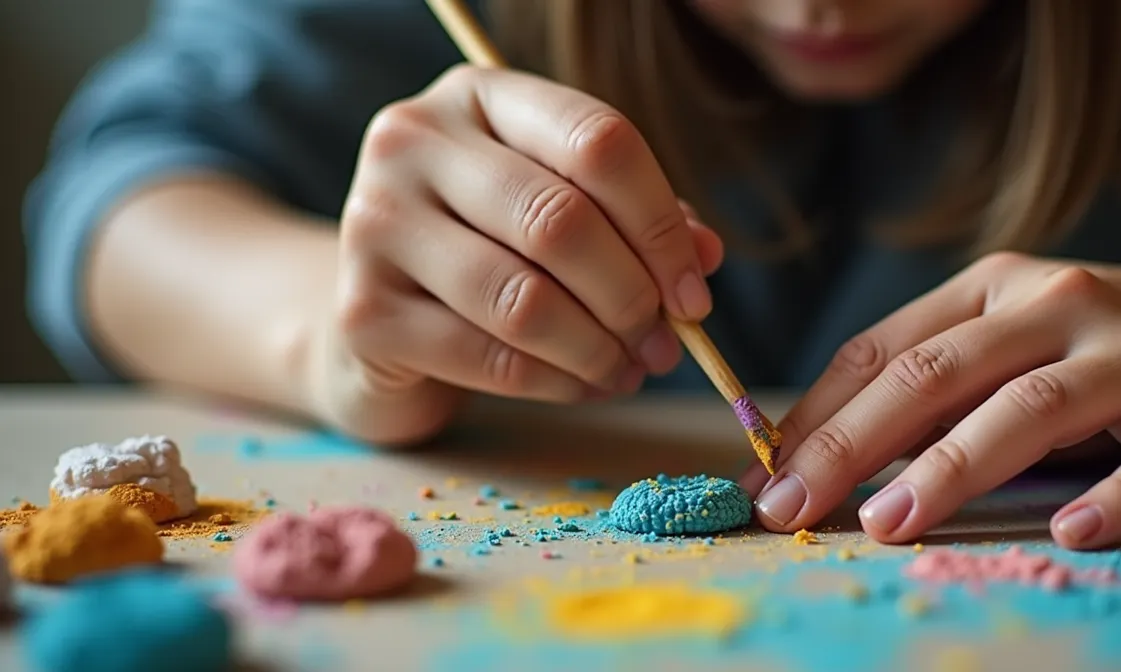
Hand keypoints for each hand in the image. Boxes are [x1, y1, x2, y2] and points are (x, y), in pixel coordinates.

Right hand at [306, 65, 723, 444]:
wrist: (383, 319)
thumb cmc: (492, 252)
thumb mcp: (563, 213)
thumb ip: (634, 224)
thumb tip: (703, 257)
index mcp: (480, 96)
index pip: (596, 141)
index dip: (660, 224)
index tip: (694, 290)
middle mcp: (414, 142)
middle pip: (560, 220)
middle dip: (632, 296)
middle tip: (665, 342)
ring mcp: (376, 223)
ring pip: (524, 299)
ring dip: (597, 348)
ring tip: (629, 369)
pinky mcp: (364, 311)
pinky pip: (490, 357)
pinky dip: (556, 382)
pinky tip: (584, 386)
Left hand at [741, 252, 1120, 548]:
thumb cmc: (1110, 342)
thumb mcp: (1017, 336)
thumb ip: (937, 382)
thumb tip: (824, 447)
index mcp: (998, 288)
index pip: (887, 347)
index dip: (819, 412)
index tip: (764, 472)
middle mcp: (1061, 306)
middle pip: (938, 373)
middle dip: (854, 443)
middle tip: (794, 505)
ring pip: (1032, 409)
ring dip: (952, 468)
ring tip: (889, 523)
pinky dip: (1117, 497)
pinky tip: (1072, 533)